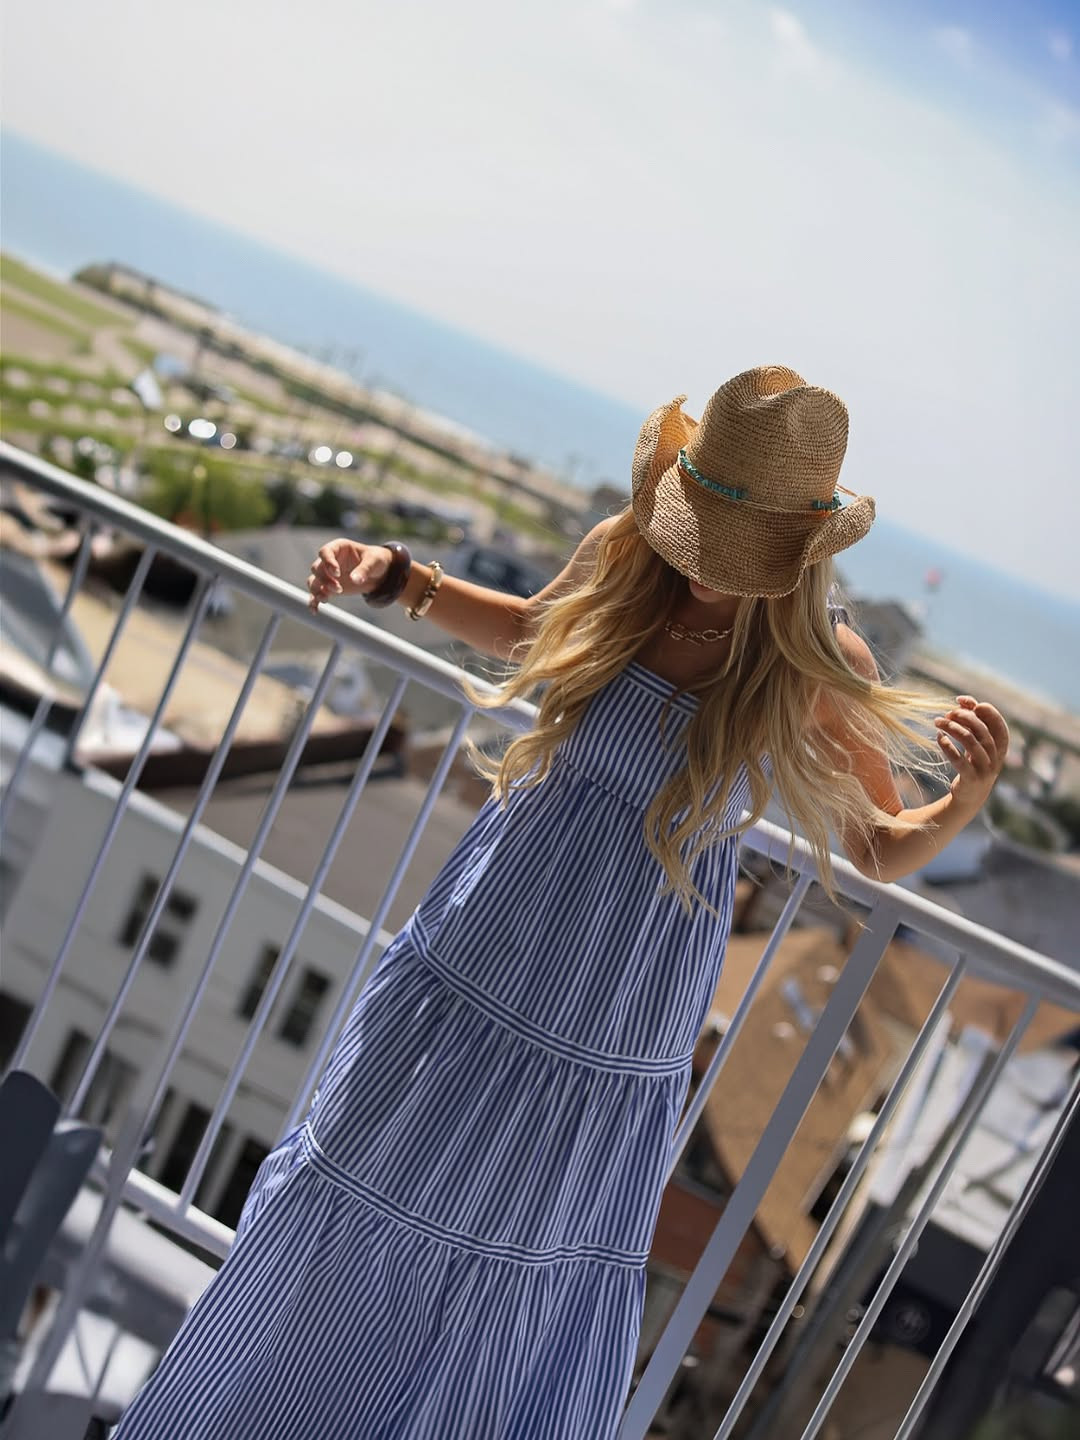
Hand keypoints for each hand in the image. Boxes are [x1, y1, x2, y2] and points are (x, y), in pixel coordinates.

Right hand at [307, 539, 391, 611]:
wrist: (378, 573)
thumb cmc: (376, 560)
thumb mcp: (373, 562)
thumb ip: (364, 570)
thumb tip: (355, 580)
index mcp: (339, 547)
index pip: (325, 552)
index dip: (328, 563)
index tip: (337, 574)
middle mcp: (330, 560)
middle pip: (317, 568)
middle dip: (325, 580)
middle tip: (339, 590)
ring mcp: (328, 574)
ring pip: (313, 581)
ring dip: (317, 591)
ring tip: (326, 600)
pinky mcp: (329, 587)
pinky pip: (316, 594)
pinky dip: (314, 602)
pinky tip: (315, 610)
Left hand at [934, 695, 1009, 816]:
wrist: (970, 796)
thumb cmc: (973, 763)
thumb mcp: (978, 743)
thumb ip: (974, 723)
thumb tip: (963, 702)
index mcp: (1001, 747)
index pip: (999, 724)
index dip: (985, 711)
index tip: (964, 701)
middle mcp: (996, 758)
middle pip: (982, 731)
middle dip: (964, 717)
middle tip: (947, 713)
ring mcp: (985, 769)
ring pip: (970, 742)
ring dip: (952, 728)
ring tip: (937, 722)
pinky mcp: (971, 778)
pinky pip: (958, 759)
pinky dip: (947, 746)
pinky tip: (938, 737)